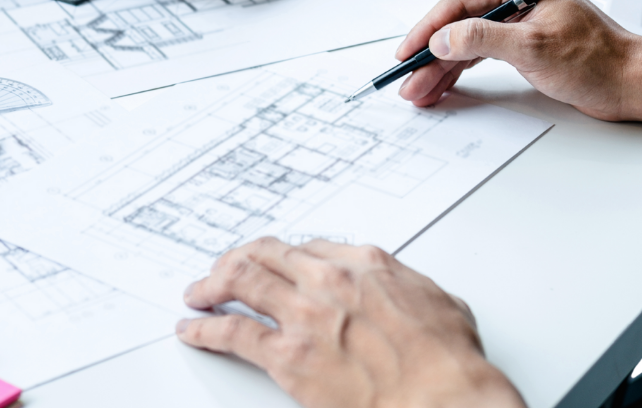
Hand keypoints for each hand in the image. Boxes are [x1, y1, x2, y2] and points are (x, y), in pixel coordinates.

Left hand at [176, 238, 523, 407]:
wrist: (444, 398)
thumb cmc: (448, 360)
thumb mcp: (439, 301)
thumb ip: (407, 285)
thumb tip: (400, 290)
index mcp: (364, 263)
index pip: (306, 247)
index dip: (281, 256)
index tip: (271, 263)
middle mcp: (327, 280)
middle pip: (264, 255)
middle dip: (236, 260)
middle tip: (221, 271)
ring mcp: (304, 316)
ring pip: (240, 281)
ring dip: (211, 285)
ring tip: (197, 293)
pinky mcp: (288, 357)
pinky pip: (232, 333)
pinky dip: (205, 329)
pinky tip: (193, 329)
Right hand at [396, 0, 641, 119]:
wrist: (634, 83)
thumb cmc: (600, 61)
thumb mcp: (534, 48)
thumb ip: (483, 39)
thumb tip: (444, 38)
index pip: (461, 1)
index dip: (429, 28)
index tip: (409, 51)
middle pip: (461, 22)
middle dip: (432, 53)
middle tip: (410, 78)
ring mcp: (524, 20)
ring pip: (468, 40)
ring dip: (443, 65)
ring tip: (421, 89)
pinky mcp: (527, 43)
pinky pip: (483, 52)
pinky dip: (462, 69)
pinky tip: (445, 83)